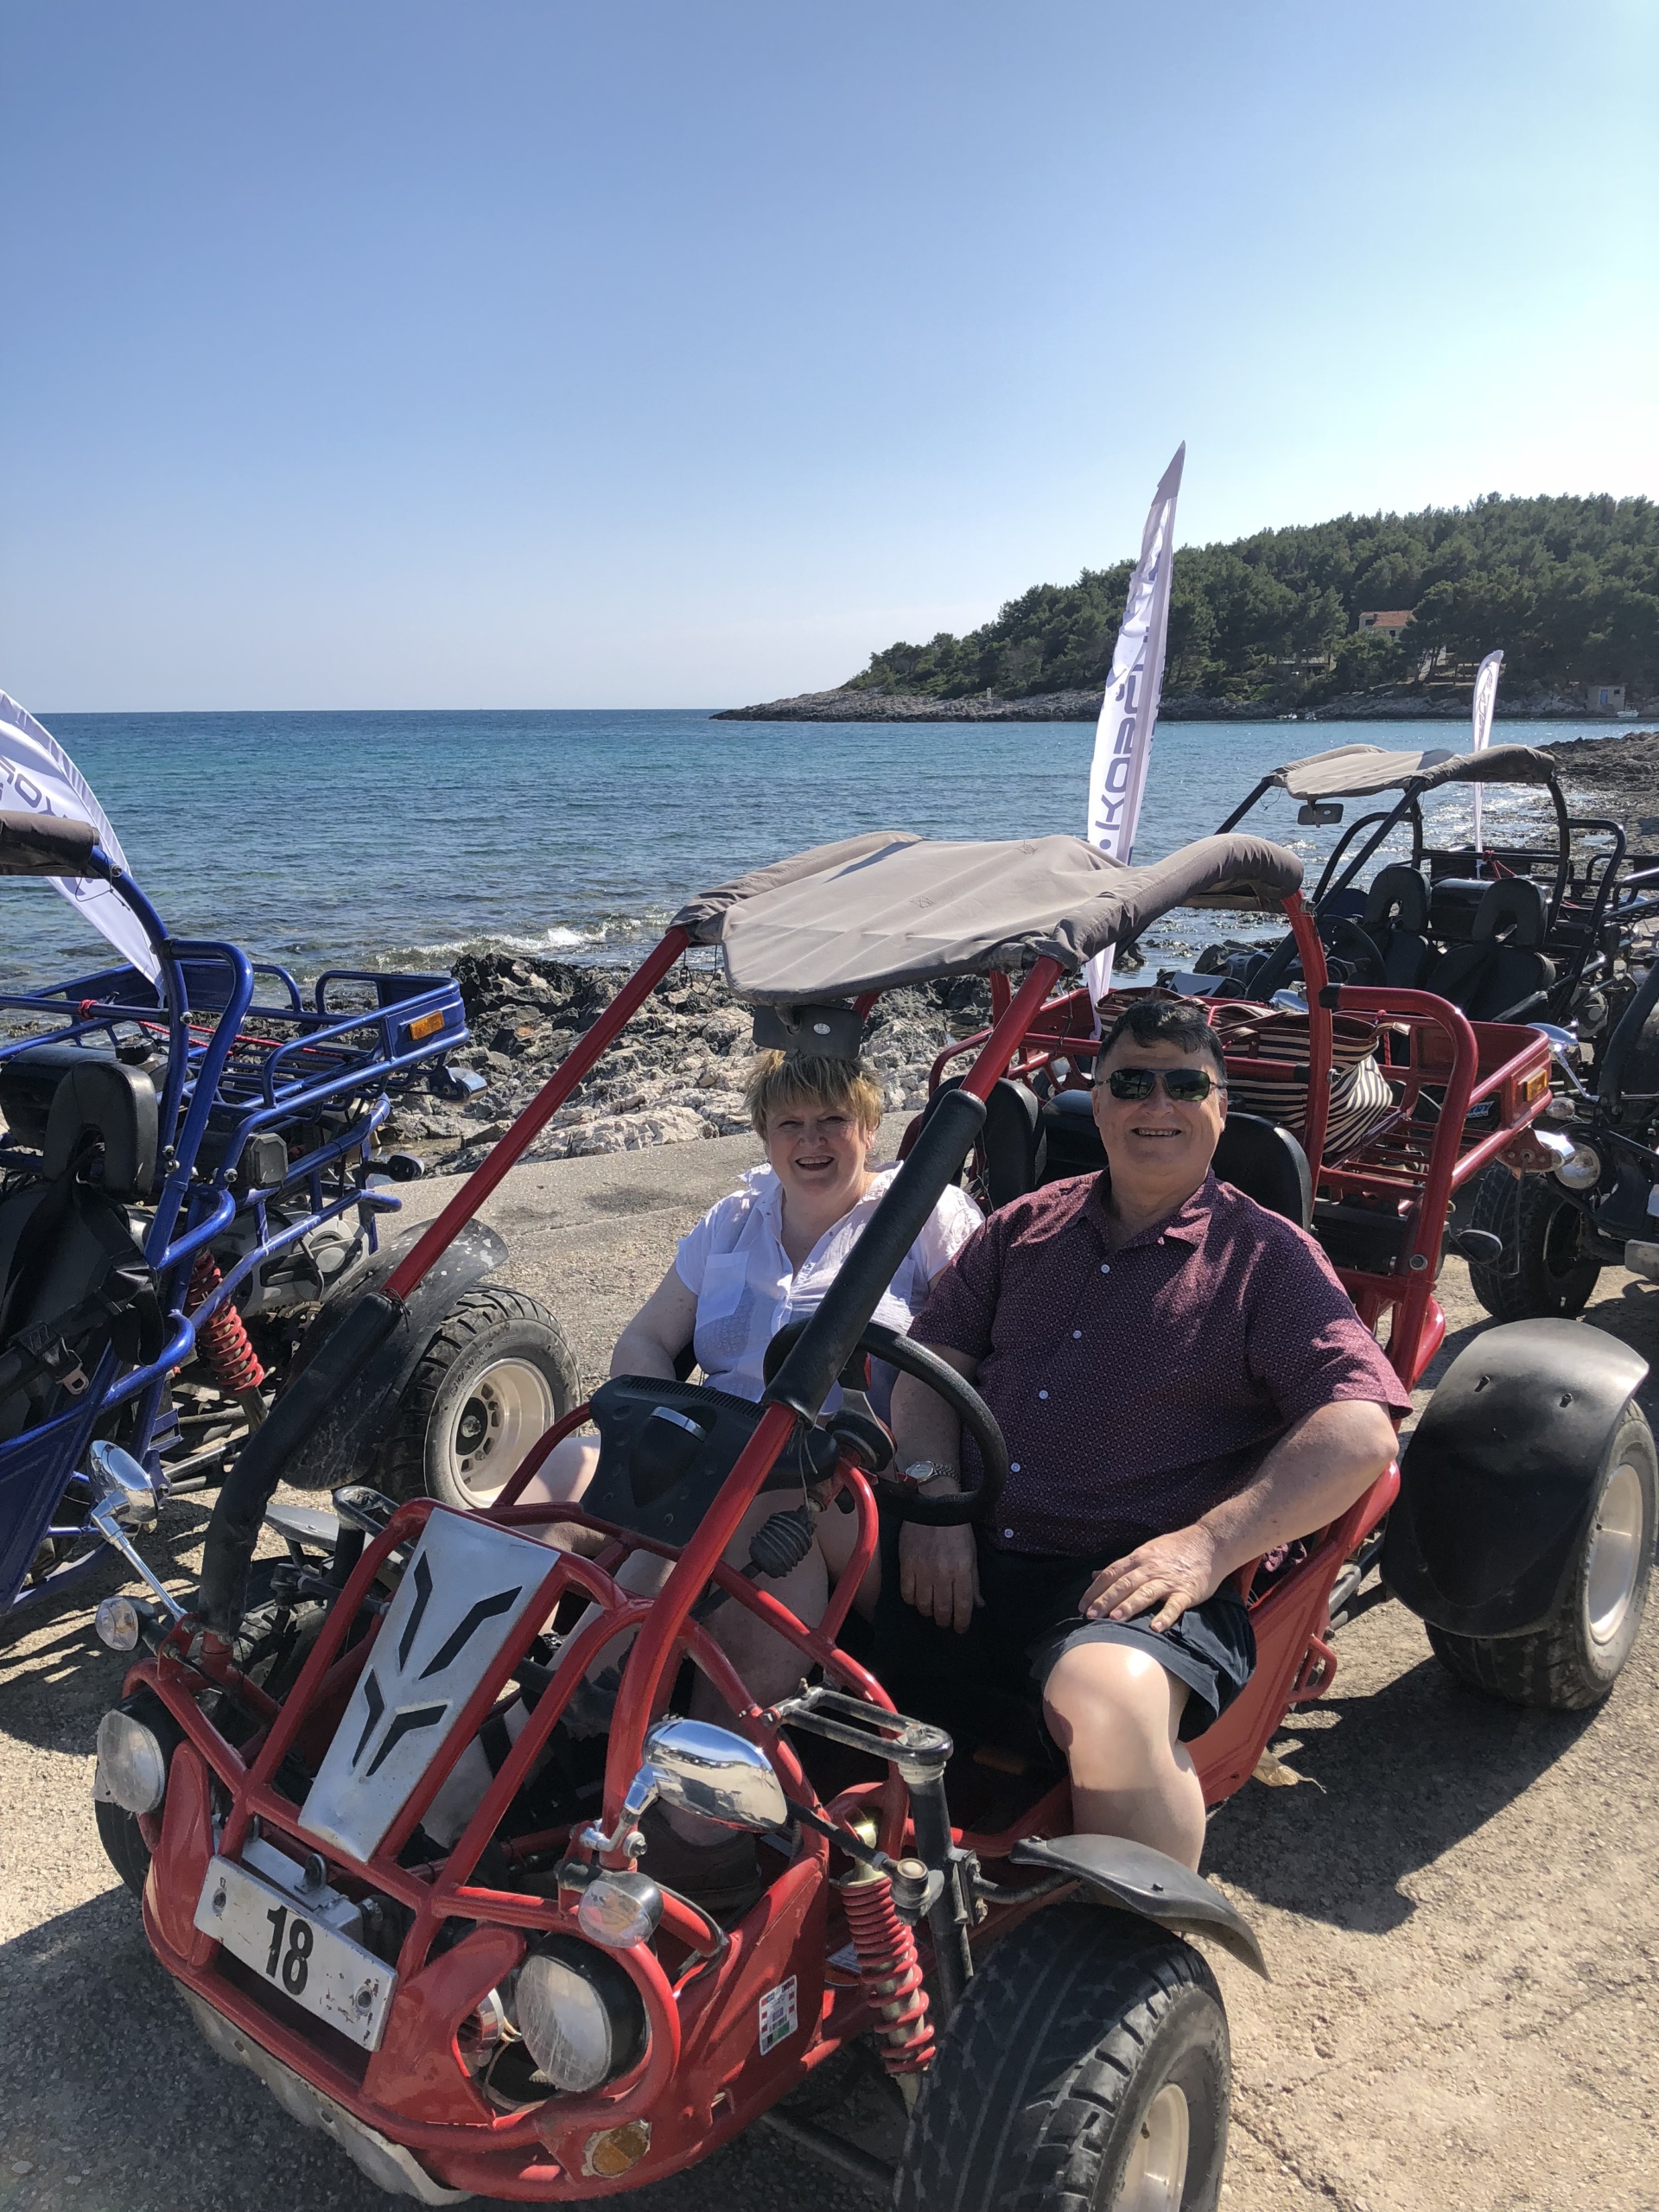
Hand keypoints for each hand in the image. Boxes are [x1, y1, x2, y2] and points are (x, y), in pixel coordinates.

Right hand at [899, 1520, 980, 1632]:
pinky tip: (917, 1598)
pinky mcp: (906, 1564)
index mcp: (962, 1570)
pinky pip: (907, 1593)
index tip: (960, 1629)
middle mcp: (943, 1573)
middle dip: (945, 1620)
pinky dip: (912, 1600)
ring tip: (931, 1610)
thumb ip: (974, 1581)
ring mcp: (923, 1569)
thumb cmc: (957, 1529)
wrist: (934, 1505)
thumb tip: (978, 1605)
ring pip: (923, 1605)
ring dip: (928, 1612)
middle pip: (942, 1610)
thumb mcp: (972, 1553)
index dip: (961, 1623)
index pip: (962, 1607)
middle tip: (945, 1621)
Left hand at [1081, 1524, 1221, 1633]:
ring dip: (1129, 1606)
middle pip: (1123, 1584)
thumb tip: (1095, 1575)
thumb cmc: (1174, 1550)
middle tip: (1090, 1617)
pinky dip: (1165, 1616)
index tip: (1081, 1606)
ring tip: (1114, 1620)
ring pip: (1145, 1593)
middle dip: (1105, 1601)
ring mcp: (1168, 1580)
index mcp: (1138, 1559)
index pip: (1111, 1574)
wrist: (1209, 1544)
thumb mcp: (1144, 1552)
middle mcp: (1150, 1568)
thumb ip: (1120, 1567)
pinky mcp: (1187, 1591)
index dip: (1095, 1590)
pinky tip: (1155, 1628)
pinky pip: (1175, 1605)